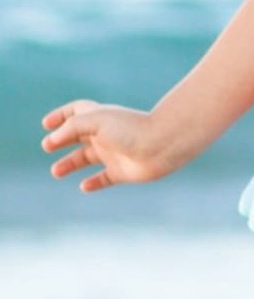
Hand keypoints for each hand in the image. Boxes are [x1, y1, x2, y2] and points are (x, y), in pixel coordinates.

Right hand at [40, 99, 187, 192]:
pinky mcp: (123, 171)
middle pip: (78, 136)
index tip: (46, 124)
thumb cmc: (130, 129)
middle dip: (61, 141)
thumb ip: (71, 128)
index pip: (77, 111)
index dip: (61, 116)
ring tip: (56, 171)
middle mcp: (107, 134)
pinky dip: (94, 182)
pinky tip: (84, 186)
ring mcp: (115, 153)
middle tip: (47, 148)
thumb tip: (51, 140)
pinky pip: (105, 178)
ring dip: (70, 164)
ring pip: (87, 158)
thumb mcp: (96, 121)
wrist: (162, 145)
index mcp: (100, 117)